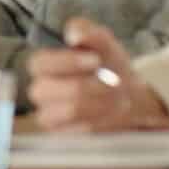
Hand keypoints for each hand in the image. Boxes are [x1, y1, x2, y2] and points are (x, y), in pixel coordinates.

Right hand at [27, 19, 168, 131]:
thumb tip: (73, 34)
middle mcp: (40, 91)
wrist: (129, 95)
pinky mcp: (64, 136)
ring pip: (67, 110)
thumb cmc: (109, 66)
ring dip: (99, 102)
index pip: (39, 63)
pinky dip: (102, 120)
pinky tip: (113, 112)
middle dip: (85, 86)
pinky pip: (80, 130)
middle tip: (113, 83)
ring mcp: (49, 115)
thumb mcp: (103, 42)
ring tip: (118, 97)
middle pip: (47, 90)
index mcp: (43, 65)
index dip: (67, 62)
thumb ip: (88, 32)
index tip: (95, 61)